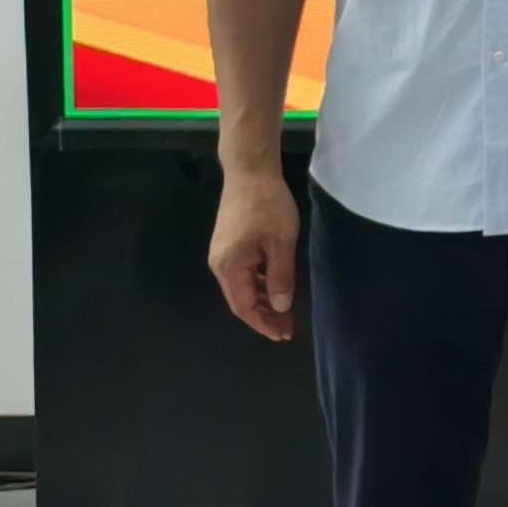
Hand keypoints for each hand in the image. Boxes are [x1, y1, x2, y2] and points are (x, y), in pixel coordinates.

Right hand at [208, 163, 300, 340]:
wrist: (251, 172)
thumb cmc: (268, 206)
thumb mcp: (281, 243)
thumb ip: (281, 277)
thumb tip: (280, 308)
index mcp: (229, 267)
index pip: (245, 307)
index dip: (263, 323)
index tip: (283, 334)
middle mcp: (220, 264)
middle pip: (241, 300)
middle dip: (264, 316)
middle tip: (287, 327)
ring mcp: (222, 254)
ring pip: (243, 287)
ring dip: (263, 300)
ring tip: (284, 311)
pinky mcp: (228, 244)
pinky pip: (243, 273)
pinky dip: (259, 283)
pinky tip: (275, 287)